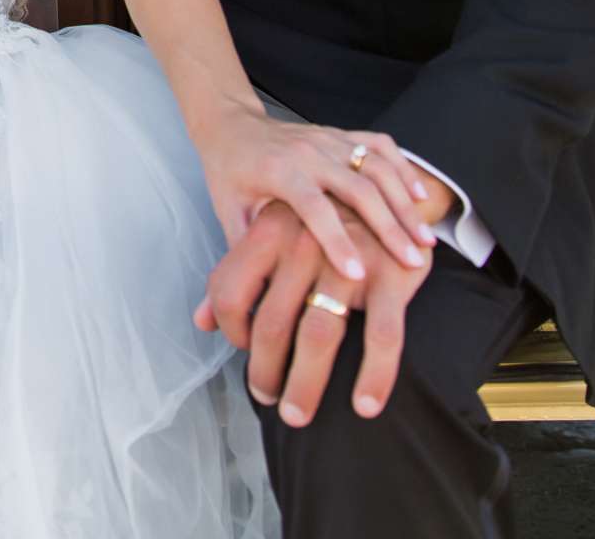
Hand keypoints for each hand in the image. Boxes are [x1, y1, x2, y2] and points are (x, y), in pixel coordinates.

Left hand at [193, 107, 437, 277]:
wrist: (230, 125)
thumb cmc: (229, 174)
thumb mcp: (228, 211)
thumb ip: (245, 249)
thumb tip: (250, 300)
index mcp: (278, 170)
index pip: (312, 206)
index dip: (334, 240)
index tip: (355, 274)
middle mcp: (308, 151)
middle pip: (357, 187)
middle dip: (388, 226)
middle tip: (412, 262)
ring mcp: (328, 139)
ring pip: (376, 167)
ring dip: (404, 203)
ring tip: (425, 240)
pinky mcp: (341, 133)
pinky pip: (380, 146)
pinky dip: (404, 169)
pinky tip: (422, 197)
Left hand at [196, 199, 431, 426]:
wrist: (386, 179)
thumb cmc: (314, 216)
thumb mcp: (265, 229)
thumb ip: (234, 275)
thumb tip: (200, 322)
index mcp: (269, 228)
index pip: (228, 289)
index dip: (229, 329)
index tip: (243, 350)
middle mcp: (304, 241)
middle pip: (271, 321)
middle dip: (263, 370)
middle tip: (265, 397)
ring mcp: (350, 258)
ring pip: (319, 334)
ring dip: (306, 383)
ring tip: (298, 415)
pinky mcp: (394, 273)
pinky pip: (383, 335)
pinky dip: (374, 375)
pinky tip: (365, 405)